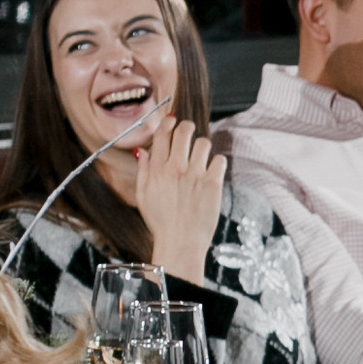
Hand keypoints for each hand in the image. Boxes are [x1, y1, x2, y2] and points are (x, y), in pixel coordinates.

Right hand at [126, 117, 226, 285]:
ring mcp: (195, 175)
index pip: (162, 134)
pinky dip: (217, 164)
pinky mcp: (213, 184)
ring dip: (202, 147)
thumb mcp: (142, 196)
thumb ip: (143, 171)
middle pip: (184, 131)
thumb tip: (143, 151)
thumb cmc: (161, 222)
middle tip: (188, 133)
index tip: (172, 121)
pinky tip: (212, 173)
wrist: (180, 242)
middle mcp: (175, 168)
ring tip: (200, 158)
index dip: (168, 123)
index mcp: (157, 170)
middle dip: (186, 128)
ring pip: (203, 142)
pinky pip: (220, 160)